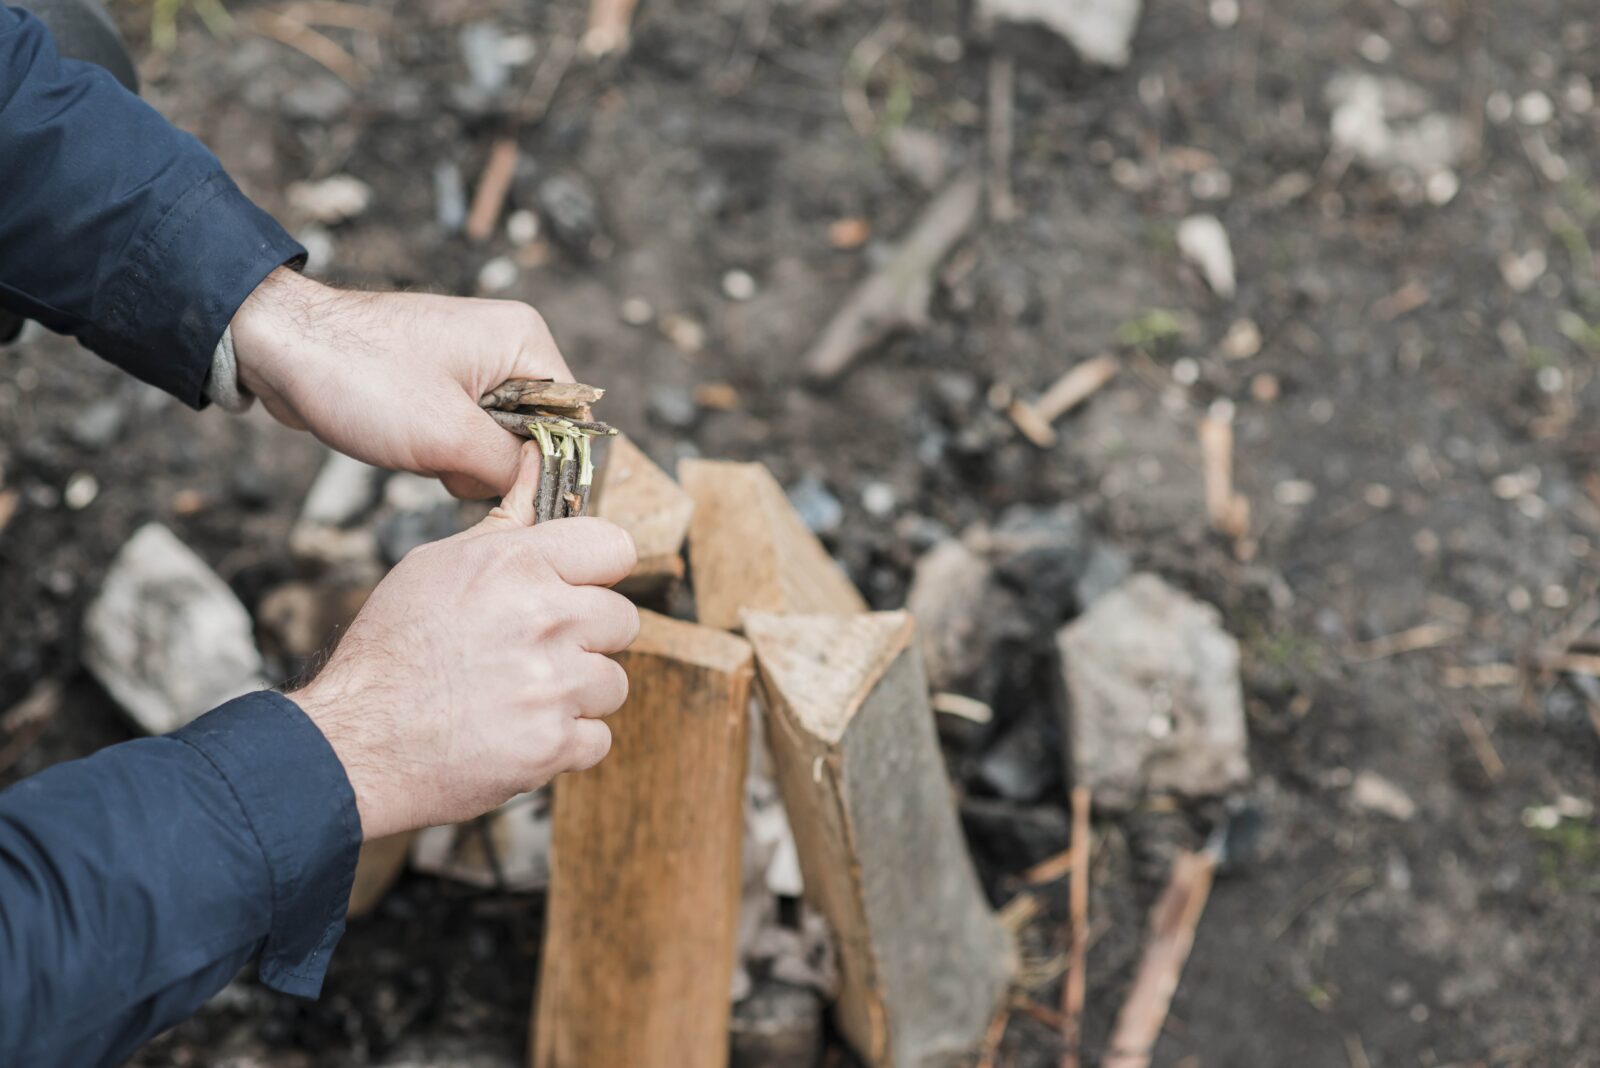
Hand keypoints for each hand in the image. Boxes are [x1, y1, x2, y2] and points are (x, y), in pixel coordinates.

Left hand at [231, 267, 569, 497]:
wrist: (278, 348)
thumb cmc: (360, 375)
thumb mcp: (447, 434)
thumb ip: (510, 468)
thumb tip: (544, 494)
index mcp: (524, 341)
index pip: (573, 419)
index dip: (549, 464)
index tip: (513, 494)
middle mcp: (508, 347)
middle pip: (537, 434)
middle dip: (494, 463)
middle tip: (448, 460)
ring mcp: (474, 365)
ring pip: (498, 442)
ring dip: (462, 462)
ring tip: (420, 447)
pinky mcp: (442, 385)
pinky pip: (465, 436)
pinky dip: (442, 453)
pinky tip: (409, 447)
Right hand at [290, 445, 639, 838]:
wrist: (355, 745)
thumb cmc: (392, 650)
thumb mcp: (437, 565)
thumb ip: (505, 521)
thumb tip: (533, 460)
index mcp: (518, 564)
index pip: (615, 546)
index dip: (597, 571)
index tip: (575, 589)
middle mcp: (545, 618)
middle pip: (622, 619)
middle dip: (586, 638)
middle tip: (533, 652)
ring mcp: (553, 684)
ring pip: (612, 682)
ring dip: (577, 695)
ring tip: (520, 696)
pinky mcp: (554, 744)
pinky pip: (597, 739)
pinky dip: (565, 744)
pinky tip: (519, 734)